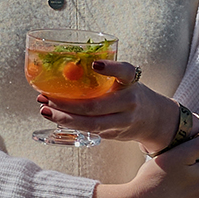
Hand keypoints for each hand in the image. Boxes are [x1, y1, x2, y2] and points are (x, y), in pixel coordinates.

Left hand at [35, 59, 180, 147]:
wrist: (153, 120)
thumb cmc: (131, 93)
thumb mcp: (125, 80)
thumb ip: (105, 76)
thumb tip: (66, 70)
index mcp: (132, 82)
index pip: (125, 72)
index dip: (111, 68)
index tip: (95, 64)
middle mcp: (129, 101)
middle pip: (96, 105)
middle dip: (67, 103)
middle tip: (45, 97)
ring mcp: (123, 121)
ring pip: (91, 123)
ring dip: (64, 118)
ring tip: (45, 110)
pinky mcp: (115, 133)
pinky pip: (90, 129)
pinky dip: (71, 124)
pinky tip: (56, 117)